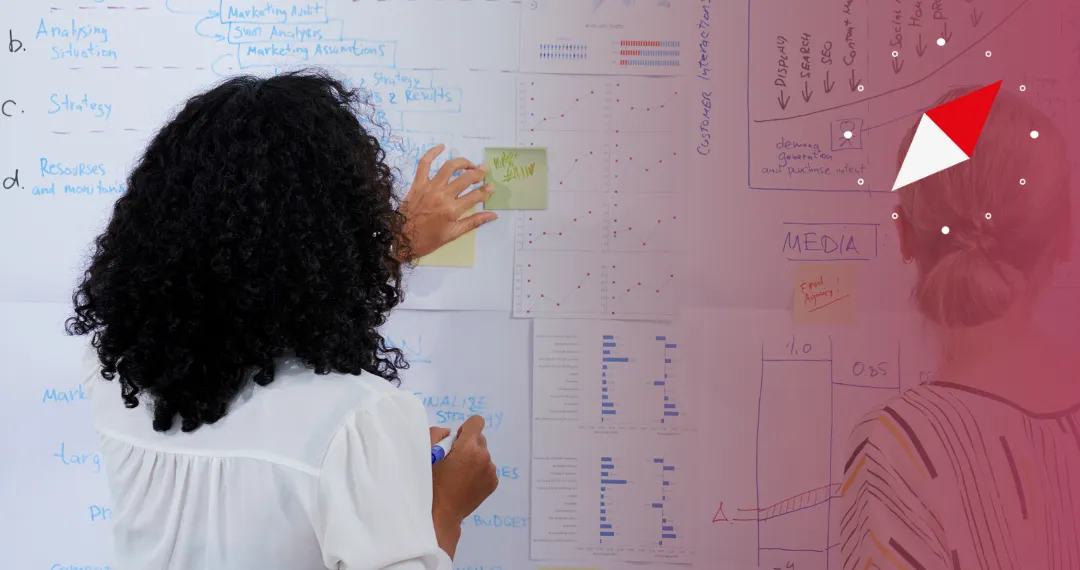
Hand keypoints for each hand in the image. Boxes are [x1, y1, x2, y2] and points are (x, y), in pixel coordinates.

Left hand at [397, 145, 497, 260]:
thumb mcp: (453, 234)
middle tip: (484, 170)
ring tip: (469, 164)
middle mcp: (443, 195)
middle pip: (466, 178)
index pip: (476, 196)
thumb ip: (474, 222)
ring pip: (449, 167)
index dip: (486, 190)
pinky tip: (441, 147)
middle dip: (478, 173)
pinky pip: (424, 164)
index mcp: (453, 210)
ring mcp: (430, 187)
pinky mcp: (418, 184)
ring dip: (462, 162)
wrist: (401, 238)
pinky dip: (432, 153)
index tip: (491, 187)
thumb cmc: (428, 240)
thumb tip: (493, 215)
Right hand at [431, 414, 497, 522]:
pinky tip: (465, 483)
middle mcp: (484, 457)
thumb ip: (438, 434)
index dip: (465, 428)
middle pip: (480, 439)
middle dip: (468, 445)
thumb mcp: (427, 453)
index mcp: (468, 447)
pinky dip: (478, 472)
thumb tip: (452, 433)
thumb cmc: (430, 482)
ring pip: (483, 455)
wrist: (440, 513)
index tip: (457, 440)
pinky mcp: (493, 483)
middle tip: (453, 460)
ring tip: (458, 475)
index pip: (477, 422)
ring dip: (474, 459)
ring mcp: (491, 471)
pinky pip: (487, 469)